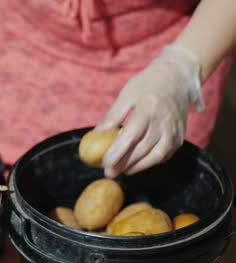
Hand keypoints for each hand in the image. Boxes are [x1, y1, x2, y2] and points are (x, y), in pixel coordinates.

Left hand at [96, 45, 203, 177]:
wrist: (177, 76)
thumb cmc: (146, 84)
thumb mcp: (126, 95)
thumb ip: (112, 116)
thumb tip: (95, 135)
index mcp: (148, 108)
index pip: (131, 135)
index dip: (117, 152)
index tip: (105, 163)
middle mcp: (164, 121)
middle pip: (142, 148)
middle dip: (124, 163)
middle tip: (109, 172)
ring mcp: (174, 130)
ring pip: (156, 155)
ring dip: (137, 166)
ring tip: (122, 170)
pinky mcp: (180, 136)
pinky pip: (165, 154)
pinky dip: (150, 162)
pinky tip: (138, 164)